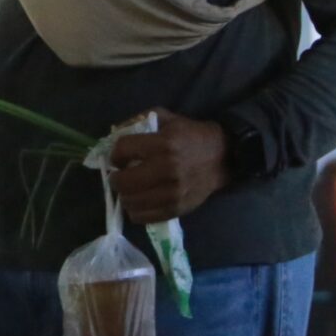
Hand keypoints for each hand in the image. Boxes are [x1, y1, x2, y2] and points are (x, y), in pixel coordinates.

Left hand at [106, 109, 228, 224]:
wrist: (222, 156)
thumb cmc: (191, 136)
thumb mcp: (167, 118)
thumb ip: (139, 121)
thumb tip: (113, 134)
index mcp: (163, 144)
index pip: (122, 151)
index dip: (115, 154)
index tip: (118, 158)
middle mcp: (167, 170)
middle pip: (123, 182)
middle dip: (116, 178)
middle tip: (120, 175)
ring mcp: (173, 192)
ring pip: (130, 202)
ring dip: (124, 195)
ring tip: (130, 189)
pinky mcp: (177, 208)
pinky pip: (144, 217)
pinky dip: (136, 210)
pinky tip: (139, 201)